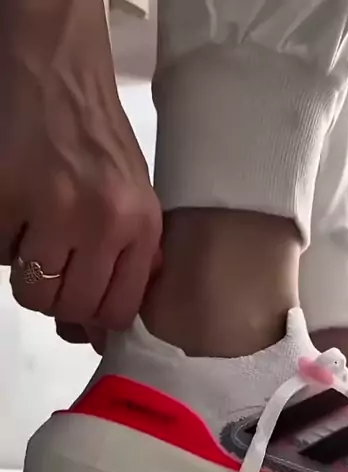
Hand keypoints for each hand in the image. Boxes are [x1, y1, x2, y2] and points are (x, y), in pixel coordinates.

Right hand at [1, 0, 161, 340]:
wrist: (58, 72)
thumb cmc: (98, 137)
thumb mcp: (138, 197)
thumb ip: (130, 260)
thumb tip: (102, 329)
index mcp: (140, 224)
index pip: (119, 310)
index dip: (97, 322)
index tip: (85, 316)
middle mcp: (102, 221)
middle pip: (71, 307)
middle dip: (59, 301)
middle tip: (54, 272)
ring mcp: (52, 208)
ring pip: (32, 291)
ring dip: (28, 275)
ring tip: (35, 237)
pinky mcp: (5, 196)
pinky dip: (4, 241)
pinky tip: (18, 210)